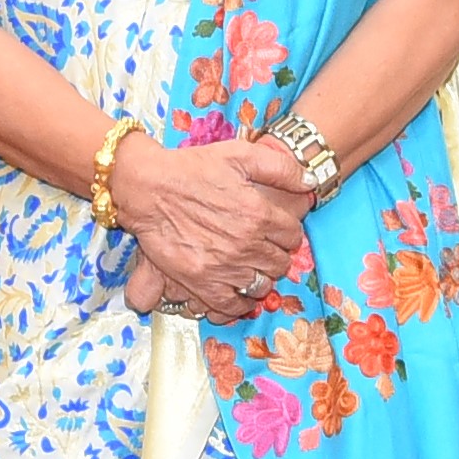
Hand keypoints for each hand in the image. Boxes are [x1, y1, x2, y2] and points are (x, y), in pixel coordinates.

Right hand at [110, 135, 308, 322]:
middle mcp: (247, 244)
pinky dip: (240, 301)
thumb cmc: (192, 168)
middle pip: (280, 263)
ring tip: (250, 267)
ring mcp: (225, 267)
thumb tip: (311, 183)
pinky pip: (232, 304)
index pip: (293, 235)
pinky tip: (237, 291)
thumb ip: (281, 168)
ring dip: (260, 277)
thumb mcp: (239, 154)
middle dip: (276, 255)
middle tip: (262, 248)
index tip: (277, 231)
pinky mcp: (201, 282)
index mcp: (260, 214)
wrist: (148, 188)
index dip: (287, 233)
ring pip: (261, 285)